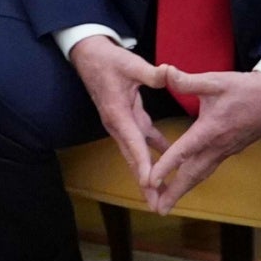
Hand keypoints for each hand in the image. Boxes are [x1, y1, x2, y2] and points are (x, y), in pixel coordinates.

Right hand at [68, 35, 170, 192]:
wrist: (89, 55)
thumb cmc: (108, 59)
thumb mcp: (130, 64)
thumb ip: (151, 73)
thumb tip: (170, 74)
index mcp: (118, 113)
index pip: (134, 143)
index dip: (143, 164)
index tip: (151, 184)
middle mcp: (117, 124)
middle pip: (132, 158)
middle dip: (145, 182)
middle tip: (156, 205)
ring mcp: (121, 123)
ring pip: (136, 153)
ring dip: (148, 174)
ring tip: (161, 195)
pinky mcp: (126, 119)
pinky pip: (141, 141)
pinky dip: (153, 153)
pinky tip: (169, 160)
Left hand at [143, 69, 260, 212]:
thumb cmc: (246, 89)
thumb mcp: (215, 80)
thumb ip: (187, 80)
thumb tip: (163, 71)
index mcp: (210, 130)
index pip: (183, 152)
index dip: (165, 167)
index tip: (149, 181)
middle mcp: (218, 146)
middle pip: (192, 174)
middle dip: (174, 192)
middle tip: (157, 209)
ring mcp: (225, 150)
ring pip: (201, 174)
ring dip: (184, 189)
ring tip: (167, 203)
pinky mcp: (230, 150)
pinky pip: (208, 168)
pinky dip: (194, 178)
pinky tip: (185, 181)